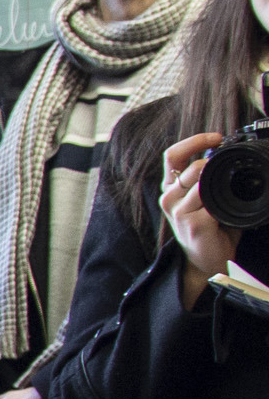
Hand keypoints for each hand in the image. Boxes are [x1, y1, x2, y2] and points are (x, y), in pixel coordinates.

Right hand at [162, 132, 234, 304]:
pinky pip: (209, 200)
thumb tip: (227, 155)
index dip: (195, 141)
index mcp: (172, 188)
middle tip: (229, 167)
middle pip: (188, 166)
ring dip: (217, 181)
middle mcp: (169, 197)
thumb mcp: (206, 199)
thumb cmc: (210, 229)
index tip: (218, 137)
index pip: (173, 155)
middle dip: (212, 162)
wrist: (208, 261)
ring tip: (227, 193)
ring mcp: (178, 211)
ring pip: (198, 180)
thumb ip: (208, 179)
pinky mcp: (192, 223)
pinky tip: (225, 210)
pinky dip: (222, 201)